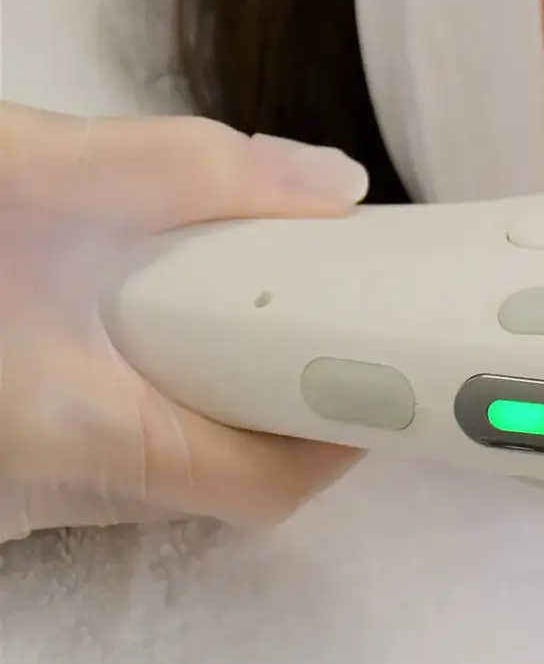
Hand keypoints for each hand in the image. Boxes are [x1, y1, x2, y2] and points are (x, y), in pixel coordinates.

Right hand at [0, 104, 370, 543]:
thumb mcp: (42, 169)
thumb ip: (201, 172)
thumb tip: (331, 190)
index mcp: (78, 440)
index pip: (267, 487)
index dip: (345, 430)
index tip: (385, 366)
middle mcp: (39, 494)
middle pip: (212, 470)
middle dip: (272, 387)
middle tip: (310, 301)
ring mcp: (3, 491)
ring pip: (145, 452)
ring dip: (193, 375)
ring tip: (212, 285)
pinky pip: (85, 440)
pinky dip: (127, 379)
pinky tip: (116, 306)